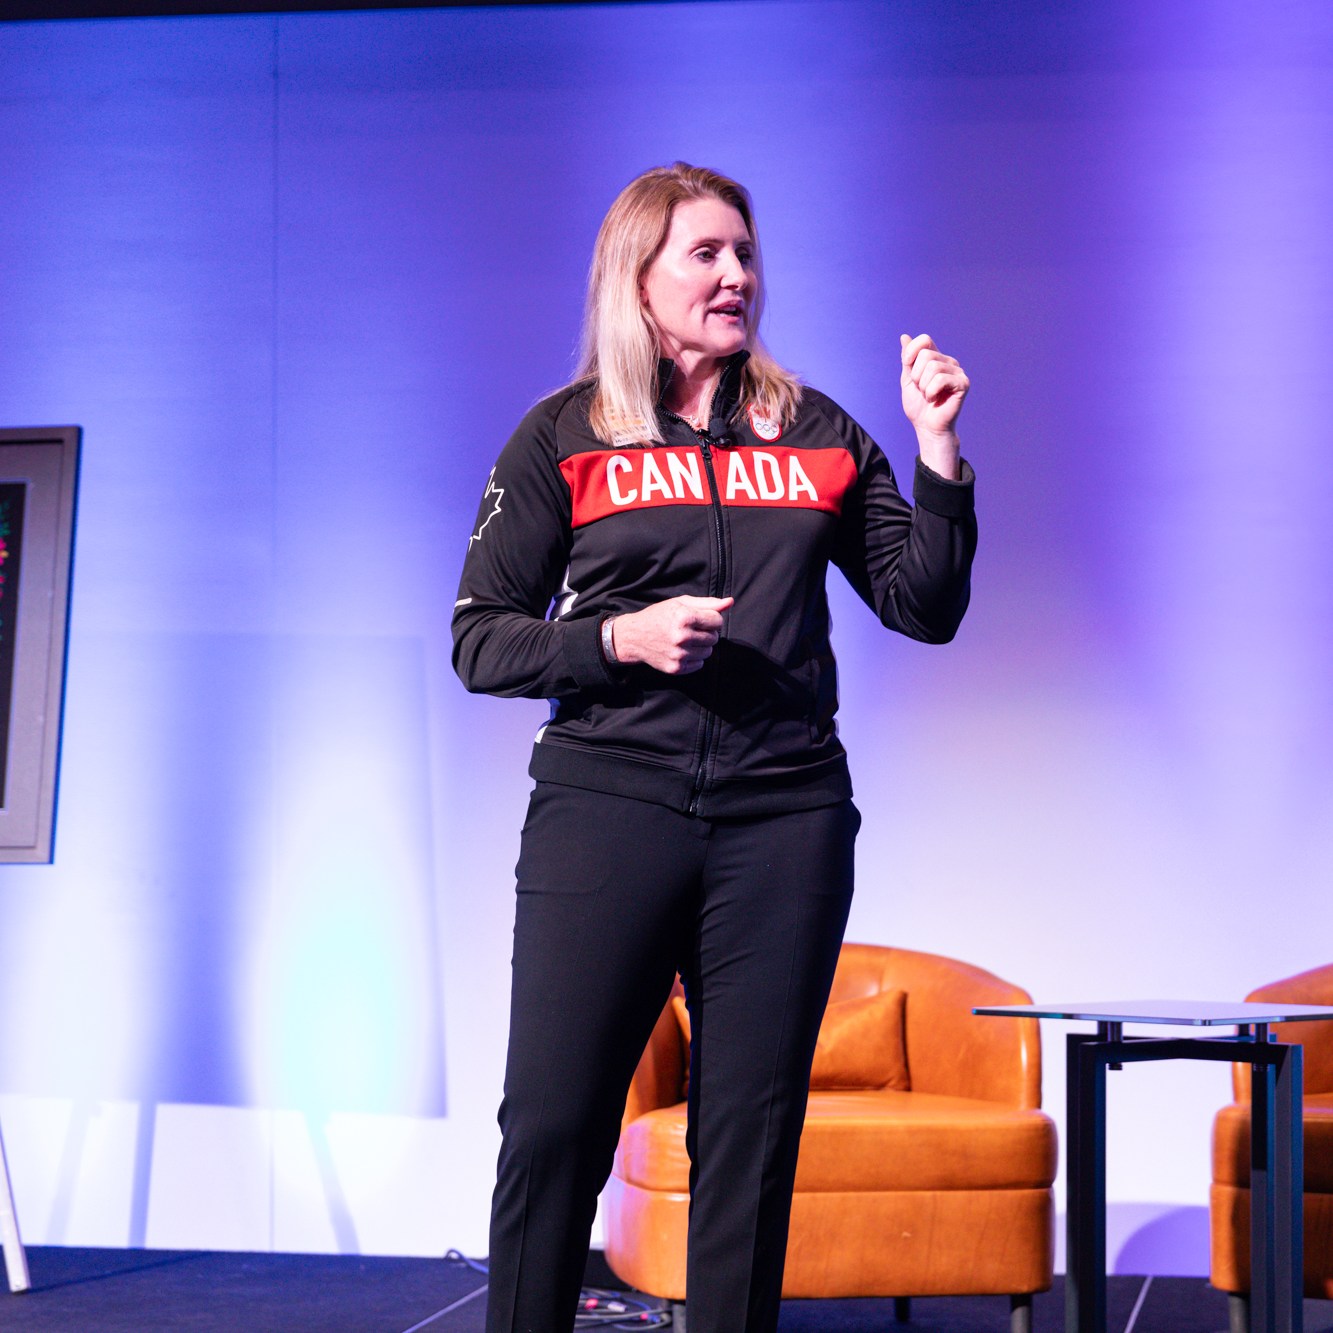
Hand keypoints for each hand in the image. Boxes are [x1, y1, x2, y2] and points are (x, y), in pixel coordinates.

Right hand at [611, 595, 733, 673]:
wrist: (634, 637)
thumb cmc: (659, 616)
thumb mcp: (680, 603)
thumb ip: (707, 603)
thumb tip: (730, 602)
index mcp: (684, 617)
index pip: (717, 621)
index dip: (711, 619)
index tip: (700, 618)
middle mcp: (681, 637)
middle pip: (714, 637)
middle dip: (707, 632)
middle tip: (692, 629)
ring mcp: (678, 655)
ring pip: (708, 652)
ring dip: (702, 646)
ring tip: (687, 640)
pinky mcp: (676, 668)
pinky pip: (699, 664)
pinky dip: (694, 658)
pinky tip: (682, 650)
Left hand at [900, 333, 968, 478]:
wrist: (927, 427)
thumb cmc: (918, 406)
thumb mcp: (908, 380)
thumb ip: (908, 360)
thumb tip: (905, 336)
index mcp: (936, 358)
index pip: (925, 339)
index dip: (911, 351)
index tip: (907, 365)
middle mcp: (949, 362)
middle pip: (926, 355)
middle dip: (916, 376)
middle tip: (921, 389)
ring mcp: (958, 372)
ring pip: (933, 367)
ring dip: (923, 386)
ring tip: (928, 395)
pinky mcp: (963, 383)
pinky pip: (940, 379)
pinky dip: (931, 392)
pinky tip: (935, 399)